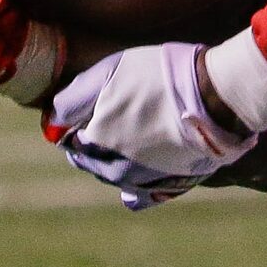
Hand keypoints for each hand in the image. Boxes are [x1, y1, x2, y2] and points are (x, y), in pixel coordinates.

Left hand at [44, 41, 255, 211]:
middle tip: (121, 117)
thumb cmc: (162, 75)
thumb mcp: (111, 70)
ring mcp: (139, 182)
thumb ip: (74, 97)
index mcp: (94, 140)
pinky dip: (136, 184)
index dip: (81, 121)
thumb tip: (51, 120)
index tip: (98, 105)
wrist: (215, 95)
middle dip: (97, 142)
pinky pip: (138, 197)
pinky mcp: (165, 189)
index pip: (70, 140)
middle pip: (91, 160)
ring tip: (139, 132)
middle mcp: (112, 169)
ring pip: (113, 176)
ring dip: (117, 159)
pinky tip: (145, 167)